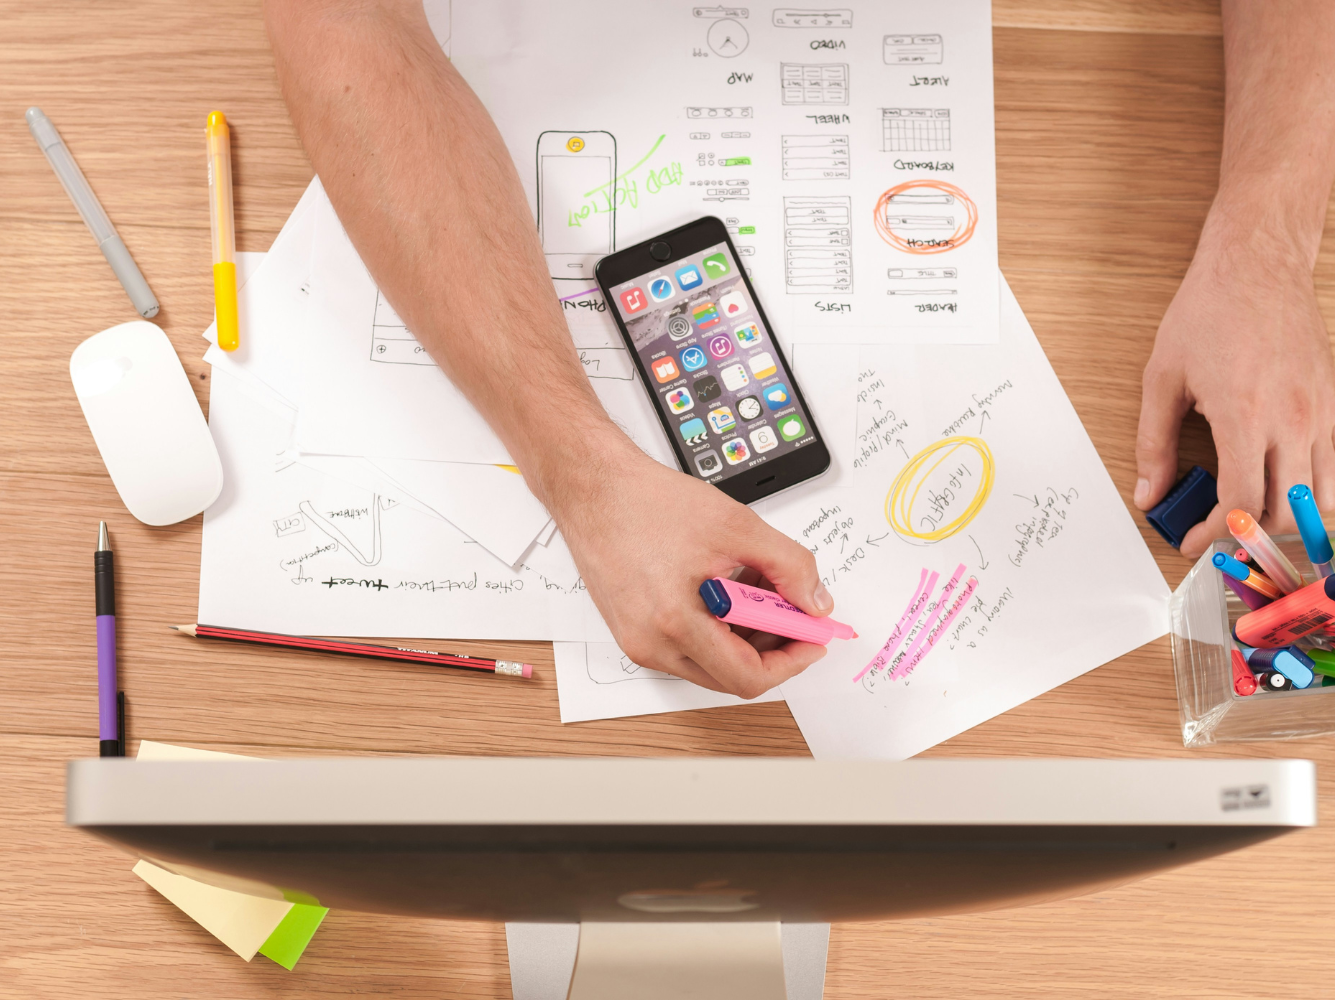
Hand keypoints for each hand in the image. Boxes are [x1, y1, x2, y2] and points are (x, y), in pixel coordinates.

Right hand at [545, 431, 831, 697]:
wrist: (592, 487)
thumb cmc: (646, 502)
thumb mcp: (737, 526)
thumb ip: (789, 566)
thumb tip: (815, 602)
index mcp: (674, 623)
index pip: (748, 677)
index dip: (791, 661)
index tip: (813, 638)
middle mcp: (651, 644)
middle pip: (731, 675)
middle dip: (772, 646)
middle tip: (792, 609)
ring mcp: (638, 641)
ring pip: (710, 662)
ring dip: (745, 634)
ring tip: (756, 585)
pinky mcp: (632, 631)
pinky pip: (687, 646)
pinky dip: (718, 626)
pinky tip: (727, 586)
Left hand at [1135, 218, 1334, 557]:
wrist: (1257, 265)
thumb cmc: (1208, 312)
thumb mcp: (1162, 379)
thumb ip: (1154, 444)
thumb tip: (1149, 494)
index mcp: (1246, 416)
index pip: (1242, 504)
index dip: (1215, 535)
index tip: (1191, 541)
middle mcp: (1294, 420)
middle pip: (1288, 513)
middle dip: (1250, 536)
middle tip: (1218, 534)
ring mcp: (1324, 412)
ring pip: (1324, 499)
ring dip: (1288, 521)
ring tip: (1252, 520)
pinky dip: (1317, 494)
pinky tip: (1285, 490)